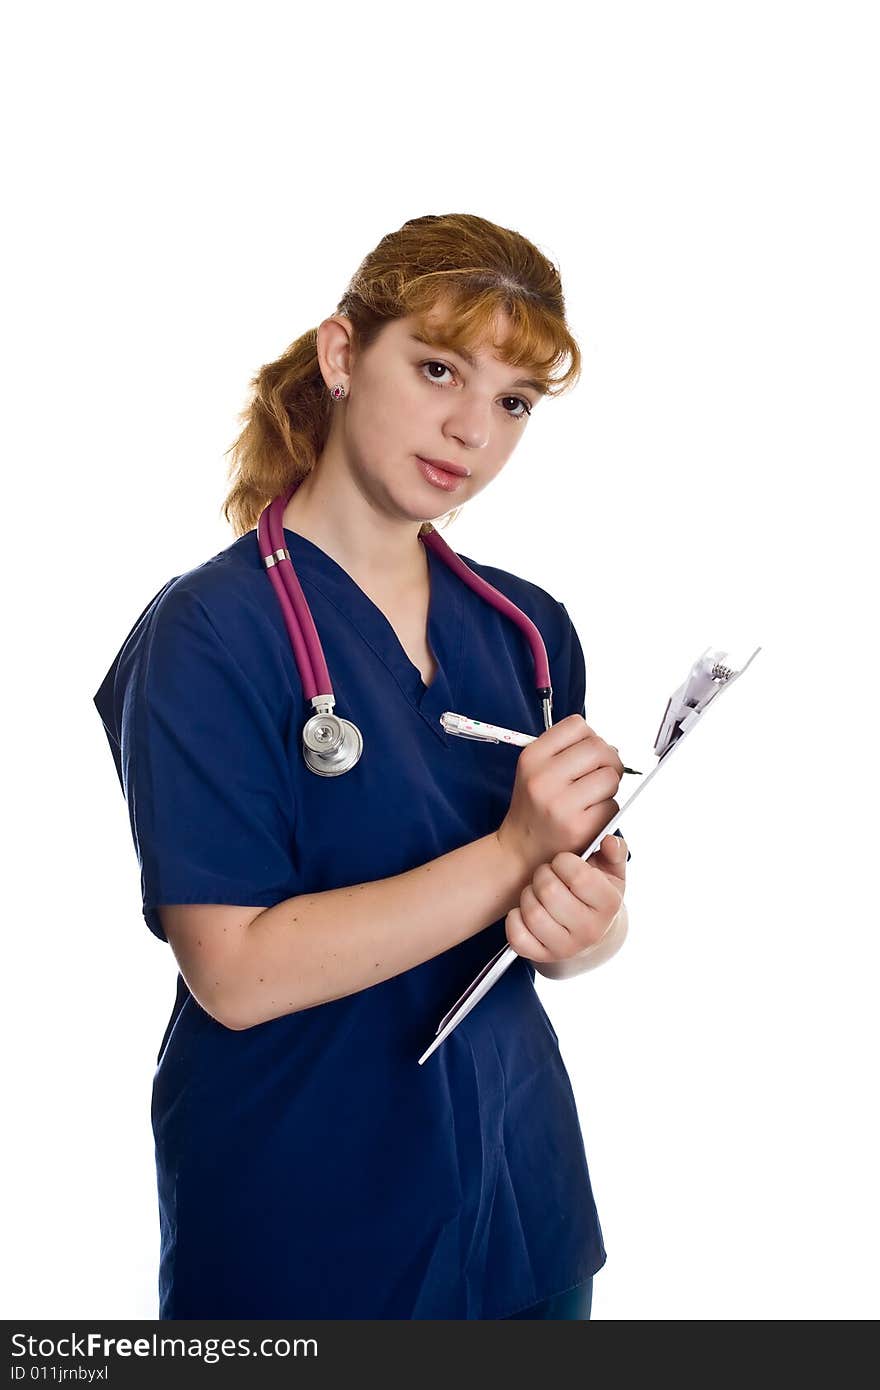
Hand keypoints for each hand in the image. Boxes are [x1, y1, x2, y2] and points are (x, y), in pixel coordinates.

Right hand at [496, 715, 623, 877]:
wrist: (520, 850)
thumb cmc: (535, 806)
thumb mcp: (534, 769)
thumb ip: (566, 750)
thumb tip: (608, 748)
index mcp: (532, 757)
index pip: (577, 725)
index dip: (590, 737)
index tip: (588, 753)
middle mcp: (543, 778)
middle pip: (599, 748)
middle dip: (609, 760)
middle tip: (601, 774)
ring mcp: (562, 804)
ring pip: (610, 777)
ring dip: (609, 786)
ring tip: (593, 796)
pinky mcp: (580, 827)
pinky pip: (613, 805)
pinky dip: (608, 809)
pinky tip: (590, 815)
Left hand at [505, 834, 627, 964]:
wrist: (590, 930)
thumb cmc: (596, 892)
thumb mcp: (611, 871)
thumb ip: (614, 851)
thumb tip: (609, 840)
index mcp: (609, 905)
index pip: (579, 876)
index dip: (563, 861)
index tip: (563, 861)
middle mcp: (590, 931)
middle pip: (549, 892)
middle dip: (542, 875)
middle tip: (547, 875)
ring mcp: (566, 948)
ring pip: (532, 913)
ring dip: (528, 895)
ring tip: (537, 891)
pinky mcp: (542, 957)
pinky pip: (517, 936)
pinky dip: (514, 919)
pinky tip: (525, 911)